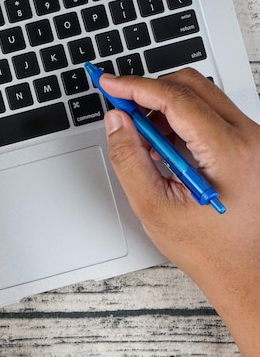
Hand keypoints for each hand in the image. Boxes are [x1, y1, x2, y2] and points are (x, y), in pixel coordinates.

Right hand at [101, 68, 259, 356]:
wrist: (246, 272)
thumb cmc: (209, 249)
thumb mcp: (154, 208)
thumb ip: (129, 159)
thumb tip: (117, 122)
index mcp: (228, 152)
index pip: (176, 99)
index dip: (136, 87)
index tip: (110, 84)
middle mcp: (249, 138)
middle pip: (192, 86)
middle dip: (150, 93)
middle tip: (121, 110)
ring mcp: (253, 140)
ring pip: (202, 97)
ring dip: (165, 109)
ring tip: (144, 142)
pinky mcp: (249, 145)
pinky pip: (211, 115)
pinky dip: (181, 122)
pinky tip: (165, 148)